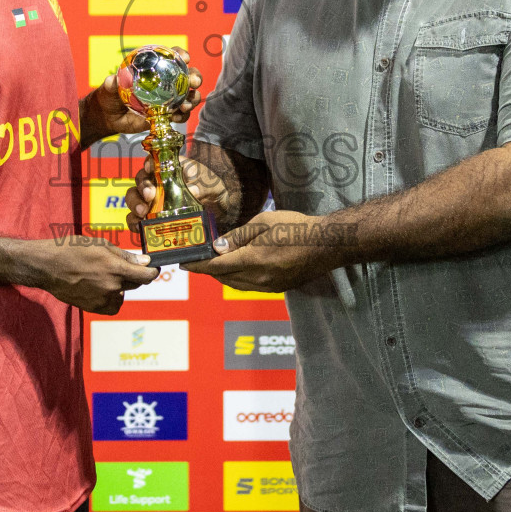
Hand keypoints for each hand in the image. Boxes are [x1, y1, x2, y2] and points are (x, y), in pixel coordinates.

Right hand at [28, 240, 156, 314]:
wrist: (47, 266)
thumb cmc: (71, 249)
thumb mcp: (99, 244)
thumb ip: (124, 256)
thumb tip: (144, 262)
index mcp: (115, 267)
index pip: (146, 276)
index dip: (152, 272)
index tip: (152, 268)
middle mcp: (111, 285)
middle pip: (135, 284)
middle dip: (134, 275)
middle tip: (120, 267)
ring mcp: (102, 298)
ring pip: (123, 294)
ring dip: (121, 287)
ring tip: (105, 277)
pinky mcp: (93, 307)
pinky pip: (112, 306)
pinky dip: (111, 299)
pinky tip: (101, 289)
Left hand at [85, 46, 203, 142]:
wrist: (109, 117)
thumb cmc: (109, 96)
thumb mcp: (108, 88)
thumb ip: (111, 84)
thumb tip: (113, 80)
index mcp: (155, 68)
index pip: (173, 57)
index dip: (181, 55)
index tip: (185, 58)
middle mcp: (166, 81)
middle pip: (188, 75)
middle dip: (195, 77)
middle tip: (194, 82)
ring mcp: (169, 98)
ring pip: (189, 95)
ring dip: (192, 99)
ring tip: (186, 105)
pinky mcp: (168, 114)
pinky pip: (181, 114)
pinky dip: (182, 116)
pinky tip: (176, 117)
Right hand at [124, 154, 228, 233]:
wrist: (217, 208)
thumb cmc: (210, 188)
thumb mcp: (209, 184)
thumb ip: (201, 185)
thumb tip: (193, 190)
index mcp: (169, 168)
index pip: (153, 161)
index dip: (148, 164)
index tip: (150, 169)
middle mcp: (156, 182)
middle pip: (140, 180)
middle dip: (142, 187)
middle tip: (149, 196)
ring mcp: (152, 200)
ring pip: (134, 198)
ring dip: (135, 204)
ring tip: (142, 213)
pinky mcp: (151, 217)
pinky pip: (136, 219)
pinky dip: (135, 223)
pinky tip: (140, 227)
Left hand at [182, 210, 354, 293]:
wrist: (326, 244)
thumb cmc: (295, 227)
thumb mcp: (263, 223)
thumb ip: (237, 237)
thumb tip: (218, 248)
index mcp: (253, 260)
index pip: (216, 266)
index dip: (197, 266)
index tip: (184, 263)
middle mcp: (259, 278)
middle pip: (223, 278)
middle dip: (208, 269)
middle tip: (199, 258)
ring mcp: (269, 286)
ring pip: (236, 285)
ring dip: (223, 275)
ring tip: (216, 262)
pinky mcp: (278, 288)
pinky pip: (249, 287)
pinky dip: (238, 279)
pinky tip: (238, 267)